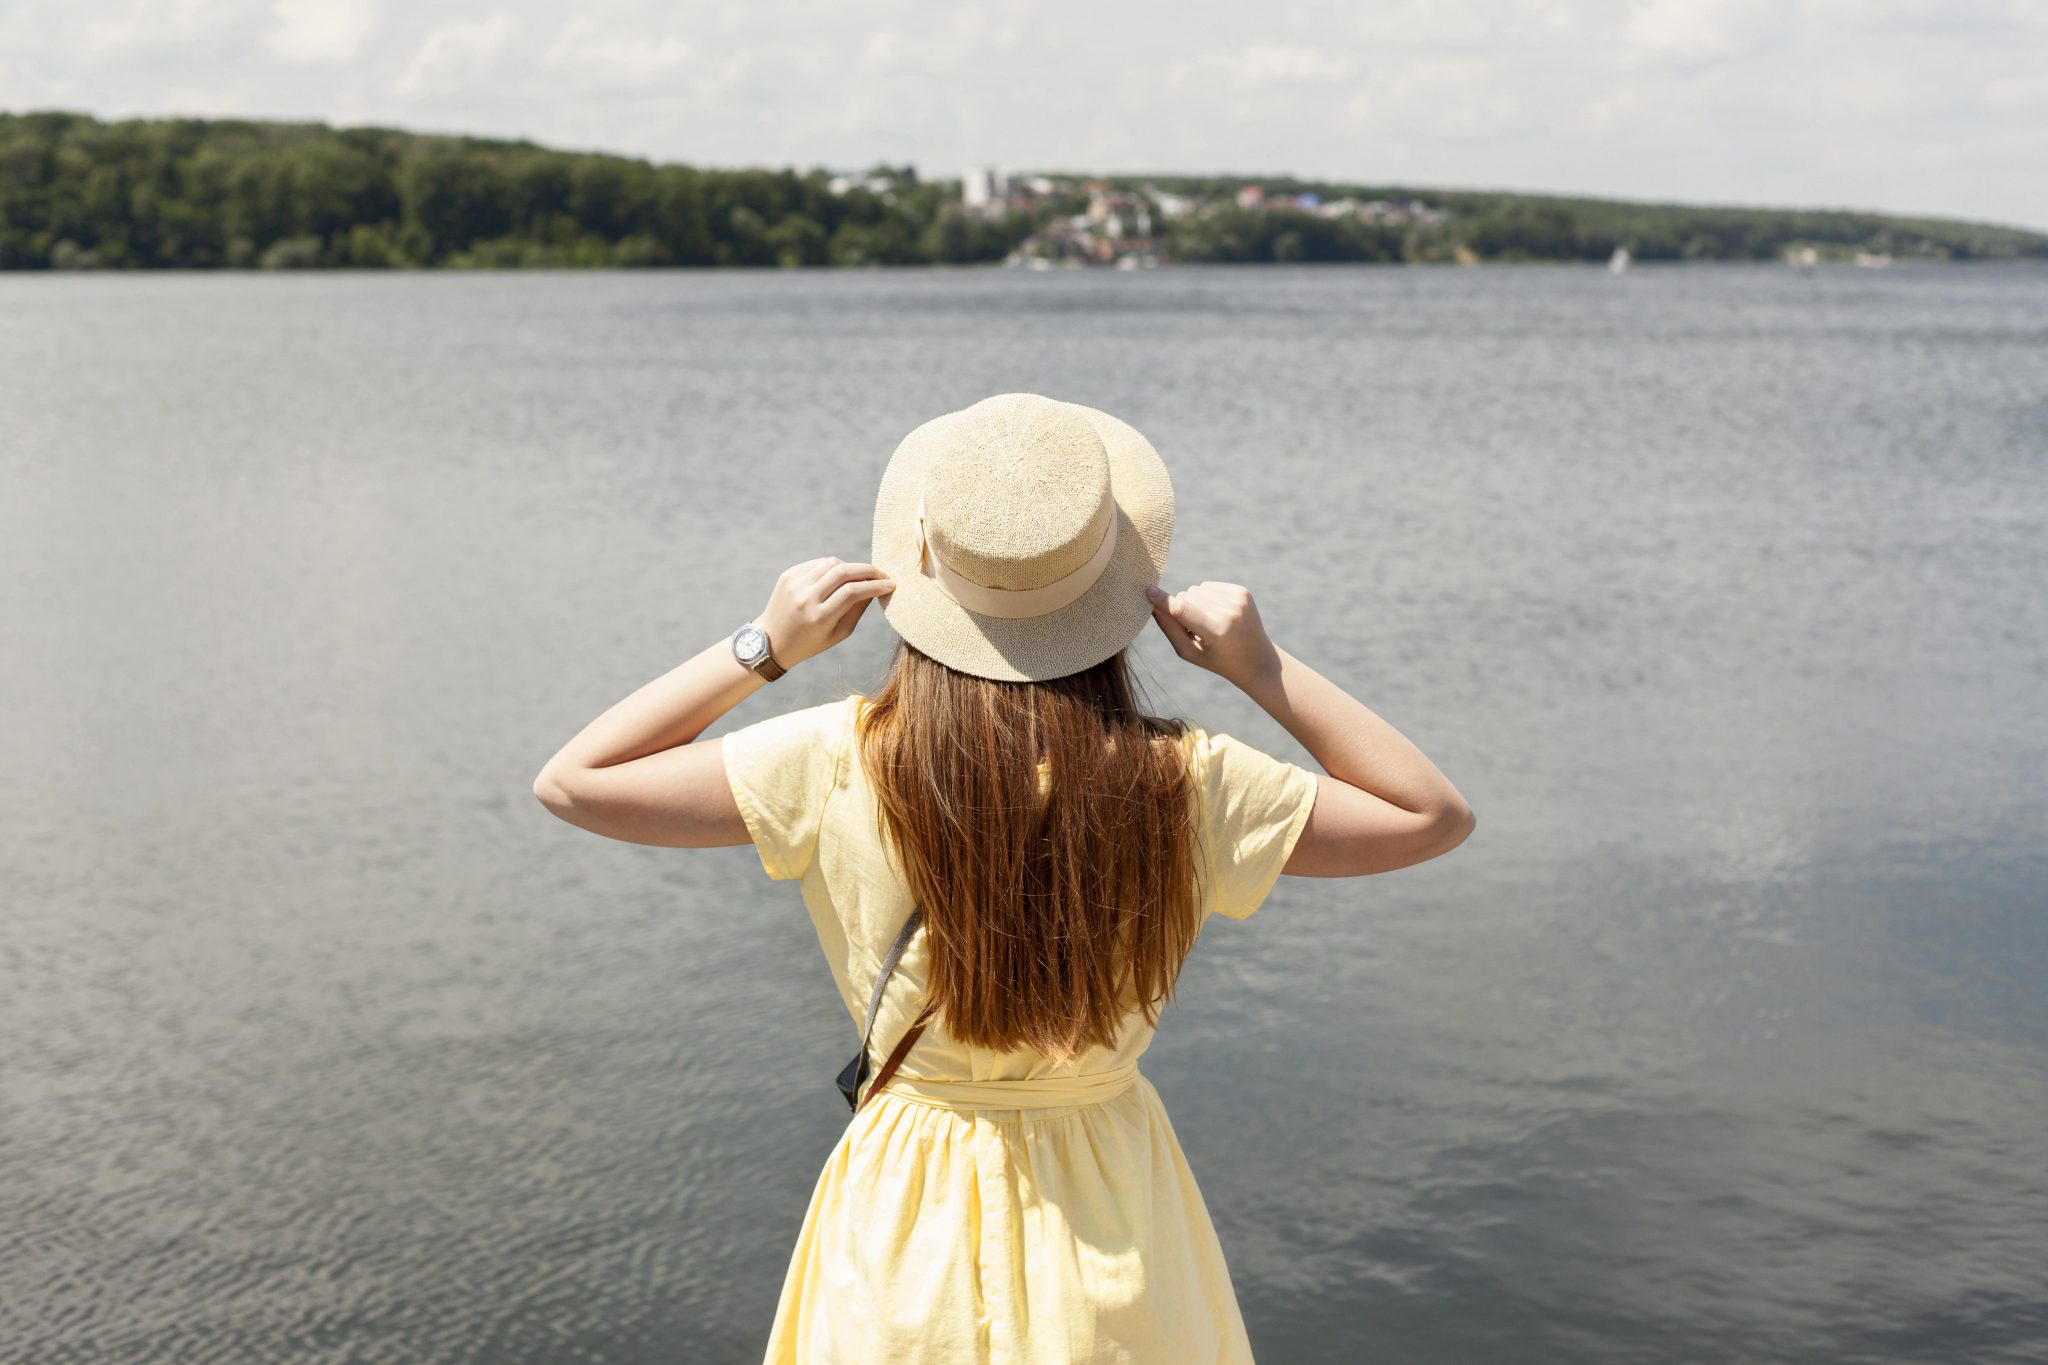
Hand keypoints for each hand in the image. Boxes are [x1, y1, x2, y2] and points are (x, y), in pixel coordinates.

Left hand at [756, 557, 893, 668]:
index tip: (890, 584)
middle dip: (868, 570)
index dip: (875, 585)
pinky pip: (818, 563)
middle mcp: (806, 598)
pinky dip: (833, 567)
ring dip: (851, 567)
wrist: (771, 640)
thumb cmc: (810, 642)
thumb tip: (874, 587)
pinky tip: (838, 577)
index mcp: (819, 617)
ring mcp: (795, 584)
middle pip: (844, 572)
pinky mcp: (788, 575)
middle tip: (882, 575)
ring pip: (832, 563)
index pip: (853, 592)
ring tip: (859, 577)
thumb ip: (857, 610)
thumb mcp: (838, 633)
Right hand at [1145, 581, 1281, 691]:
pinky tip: (1218, 615)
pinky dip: (1207, 598)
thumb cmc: (1218, 660)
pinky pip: (1209, 586)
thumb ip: (1169, 629)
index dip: (1163, 600)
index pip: (1182, 609)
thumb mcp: (1190, 652)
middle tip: (1194, 630)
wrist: (1257, 659)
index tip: (1148, 591)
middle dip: (1182, 609)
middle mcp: (1229, 611)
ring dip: (1195, 603)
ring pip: (1196, 589)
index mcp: (1217, 631)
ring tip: (1208, 623)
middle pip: (1186, 597)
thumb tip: (1152, 604)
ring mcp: (1238, 599)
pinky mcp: (1242, 591)